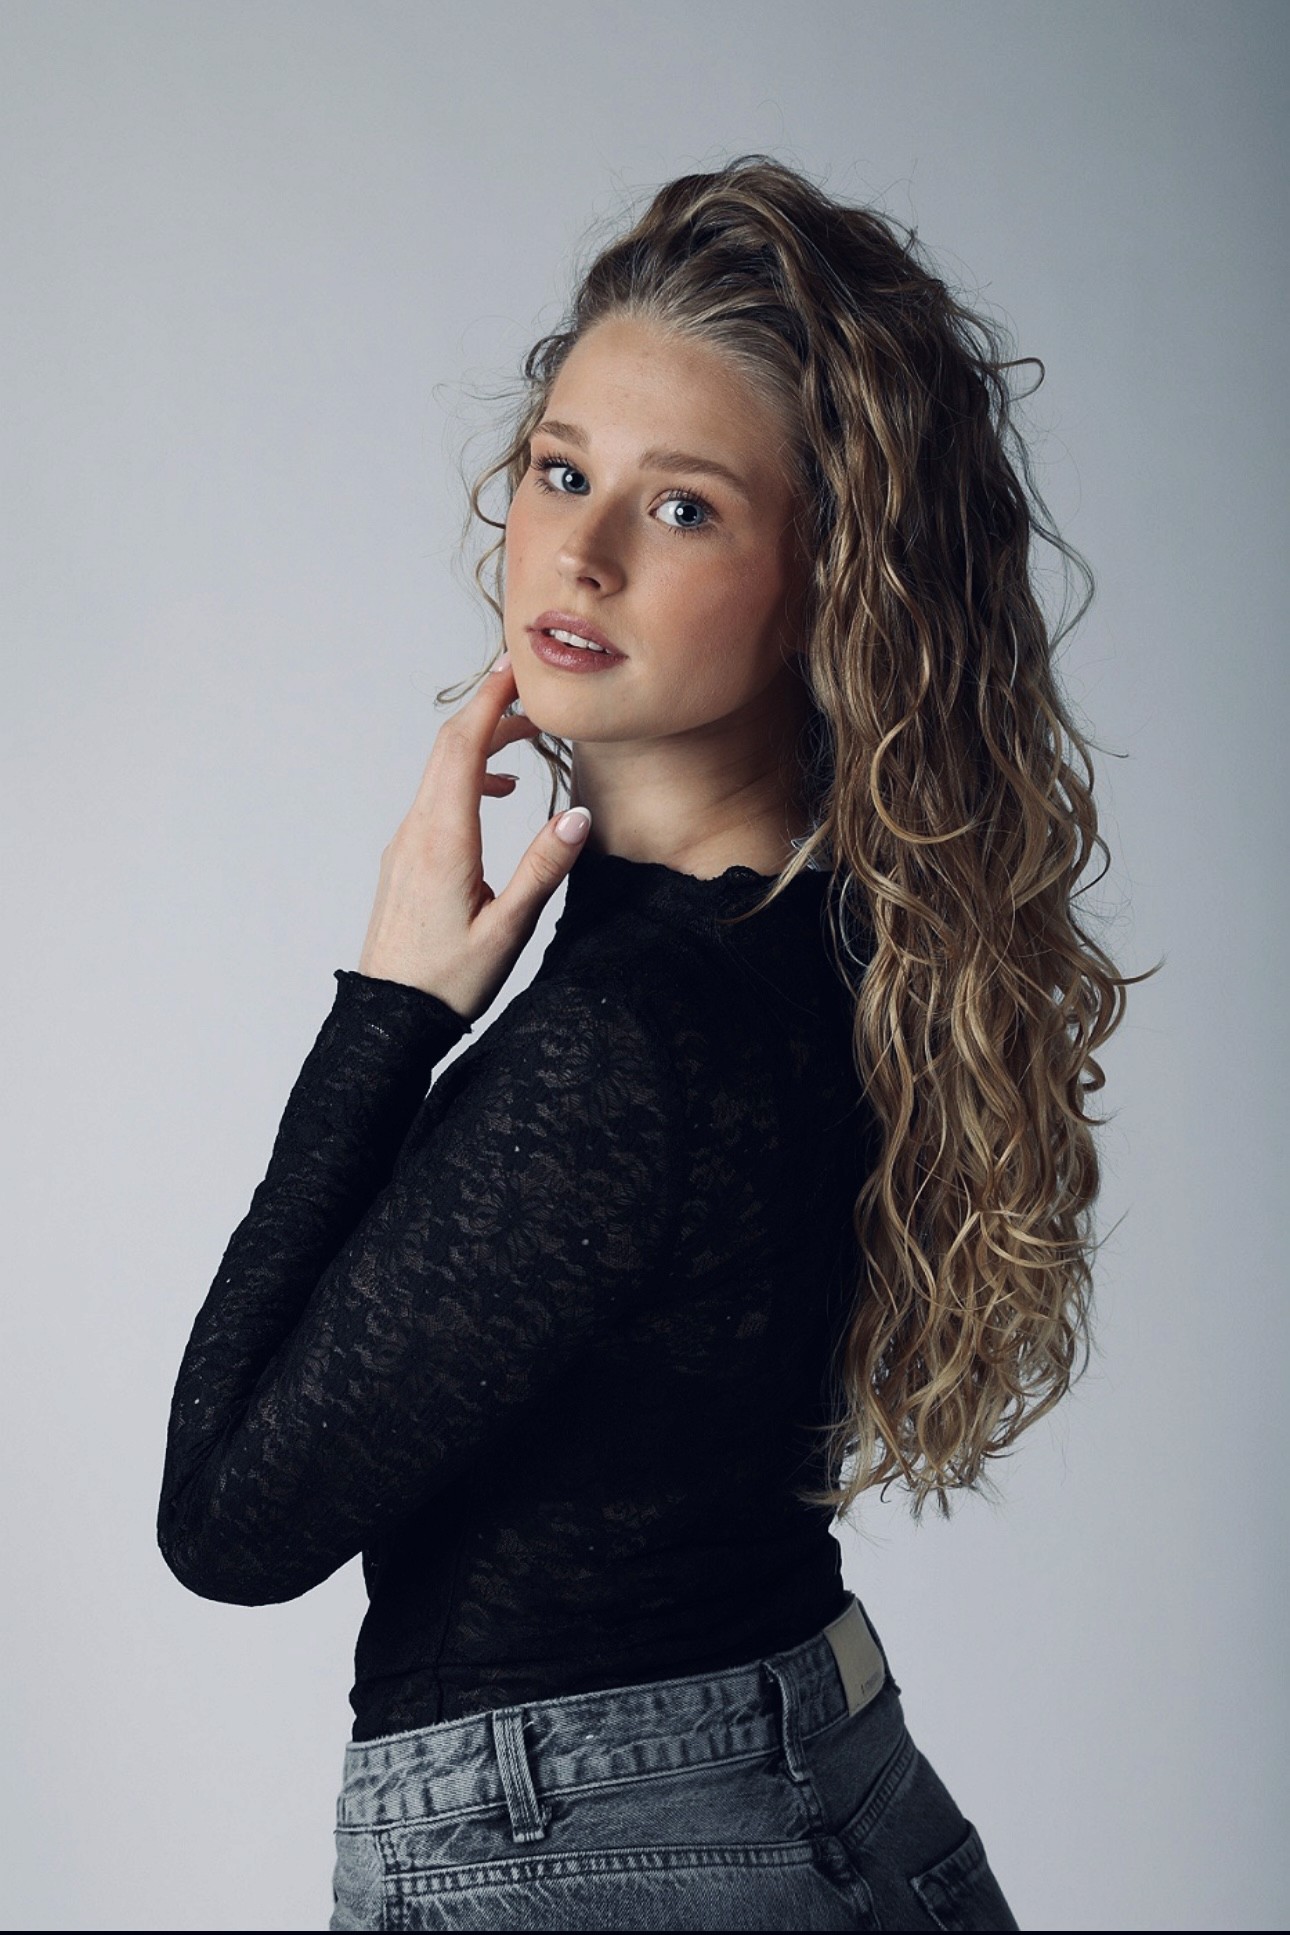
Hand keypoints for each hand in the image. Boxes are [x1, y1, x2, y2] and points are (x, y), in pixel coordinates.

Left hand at [357, 654, 591, 1023]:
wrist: (388, 1019)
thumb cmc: (447, 981)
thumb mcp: (507, 929)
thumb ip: (542, 868)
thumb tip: (576, 816)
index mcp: (443, 840)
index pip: (463, 748)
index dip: (490, 702)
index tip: (516, 669)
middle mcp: (417, 832)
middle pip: (447, 746)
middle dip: (487, 708)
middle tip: (528, 684)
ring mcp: (405, 843)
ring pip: (439, 770)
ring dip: (479, 742)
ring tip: (526, 736)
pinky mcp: (405, 858)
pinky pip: (434, 796)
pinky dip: (466, 774)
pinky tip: (497, 792)